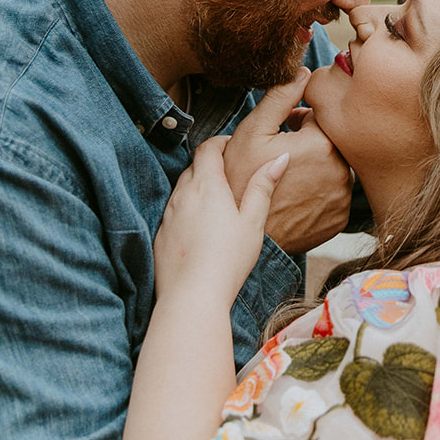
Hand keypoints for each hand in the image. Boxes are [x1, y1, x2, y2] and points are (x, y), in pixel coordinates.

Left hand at [154, 138, 287, 305]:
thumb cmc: (227, 260)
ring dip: (197, 188)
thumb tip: (279, 158)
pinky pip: (173, 212)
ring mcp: (167, 215)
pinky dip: (186, 211)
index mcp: (207, 186)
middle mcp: (182, 195)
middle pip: (193, 166)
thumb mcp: (253, 222)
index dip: (220, 142)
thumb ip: (263, 187)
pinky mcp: (159, 235)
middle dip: (210, 164)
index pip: (207, 148)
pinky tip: (200, 229)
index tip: (232, 146)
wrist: (192, 297)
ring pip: (181, 189)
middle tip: (230, 174)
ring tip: (216, 203)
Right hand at [224, 71, 352, 254]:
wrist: (245, 235)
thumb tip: (304, 71)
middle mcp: (342, 168)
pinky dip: (320, 191)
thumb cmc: (241, 181)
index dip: (297, 121)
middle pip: (329, 141)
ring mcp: (343, 196)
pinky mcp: (340, 218)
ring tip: (288, 177)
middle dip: (309, 142)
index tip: (282, 132)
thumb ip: (280, 98)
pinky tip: (297, 197)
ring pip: (333, 166)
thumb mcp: (252, 133)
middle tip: (281, 155)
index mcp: (323, 142)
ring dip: (317, 166)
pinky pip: (335, 193)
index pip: (319, 115)